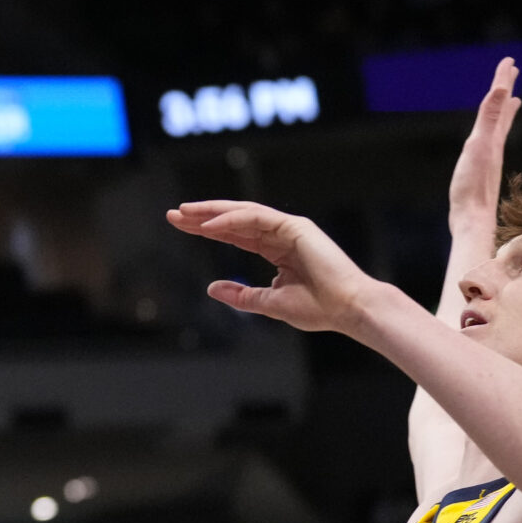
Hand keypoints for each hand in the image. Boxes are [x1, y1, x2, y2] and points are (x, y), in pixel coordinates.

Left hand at [167, 200, 382, 333]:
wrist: (348, 309)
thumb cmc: (318, 308)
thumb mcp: (268, 303)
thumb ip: (241, 295)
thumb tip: (211, 287)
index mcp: (277, 250)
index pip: (235, 234)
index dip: (208, 229)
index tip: (182, 226)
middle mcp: (281, 235)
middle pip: (234, 220)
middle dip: (203, 216)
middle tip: (173, 215)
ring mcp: (289, 228)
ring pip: (242, 213)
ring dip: (212, 212)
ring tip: (185, 213)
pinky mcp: (296, 227)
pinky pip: (257, 218)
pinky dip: (231, 219)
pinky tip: (209, 225)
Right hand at [447, 57, 519, 227]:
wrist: (472, 219)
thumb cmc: (472, 186)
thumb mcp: (479, 146)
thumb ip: (490, 118)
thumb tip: (504, 90)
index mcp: (493, 136)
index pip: (500, 102)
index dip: (503, 81)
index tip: (509, 61)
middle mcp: (495, 144)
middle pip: (503, 111)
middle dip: (506, 90)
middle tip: (511, 72)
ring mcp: (489, 157)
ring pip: (500, 126)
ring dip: (504, 110)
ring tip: (512, 101)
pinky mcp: (482, 170)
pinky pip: (491, 142)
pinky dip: (494, 132)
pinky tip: (492, 138)